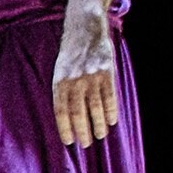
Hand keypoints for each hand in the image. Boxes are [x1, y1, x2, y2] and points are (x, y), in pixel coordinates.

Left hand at [52, 0, 119, 148]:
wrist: (85, 28)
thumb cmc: (70, 55)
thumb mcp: (59, 72)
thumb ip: (62, 92)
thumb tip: (67, 118)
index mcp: (58, 83)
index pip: (61, 112)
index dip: (65, 129)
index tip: (70, 142)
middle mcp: (73, 81)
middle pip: (78, 112)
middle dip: (83, 130)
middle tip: (87, 143)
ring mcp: (91, 76)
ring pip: (95, 106)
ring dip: (99, 123)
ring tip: (101, 134)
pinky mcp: (106, 70)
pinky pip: (110, 95)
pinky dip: (111, 109)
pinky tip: (113, 120)